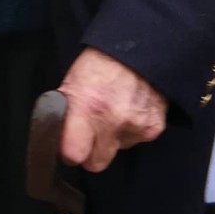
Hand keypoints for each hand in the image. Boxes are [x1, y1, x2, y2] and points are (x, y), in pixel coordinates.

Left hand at [57, 48, 166, 172]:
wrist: (136, 51)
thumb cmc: (100, 64)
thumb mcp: (72, 83)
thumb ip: (67, 115)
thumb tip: (61, 139)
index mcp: (87, 107)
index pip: (73, 154)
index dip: (69, 152)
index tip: (68, 147)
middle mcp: (112, 121)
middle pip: (96, 163)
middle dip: (91, 152)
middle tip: (89, 133)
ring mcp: (136, 127)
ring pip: (117, 150)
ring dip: (112, 138)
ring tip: (112, 111)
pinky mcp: (153, 129)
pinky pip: (136, 141)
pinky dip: (130, 130)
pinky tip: (128, 110)